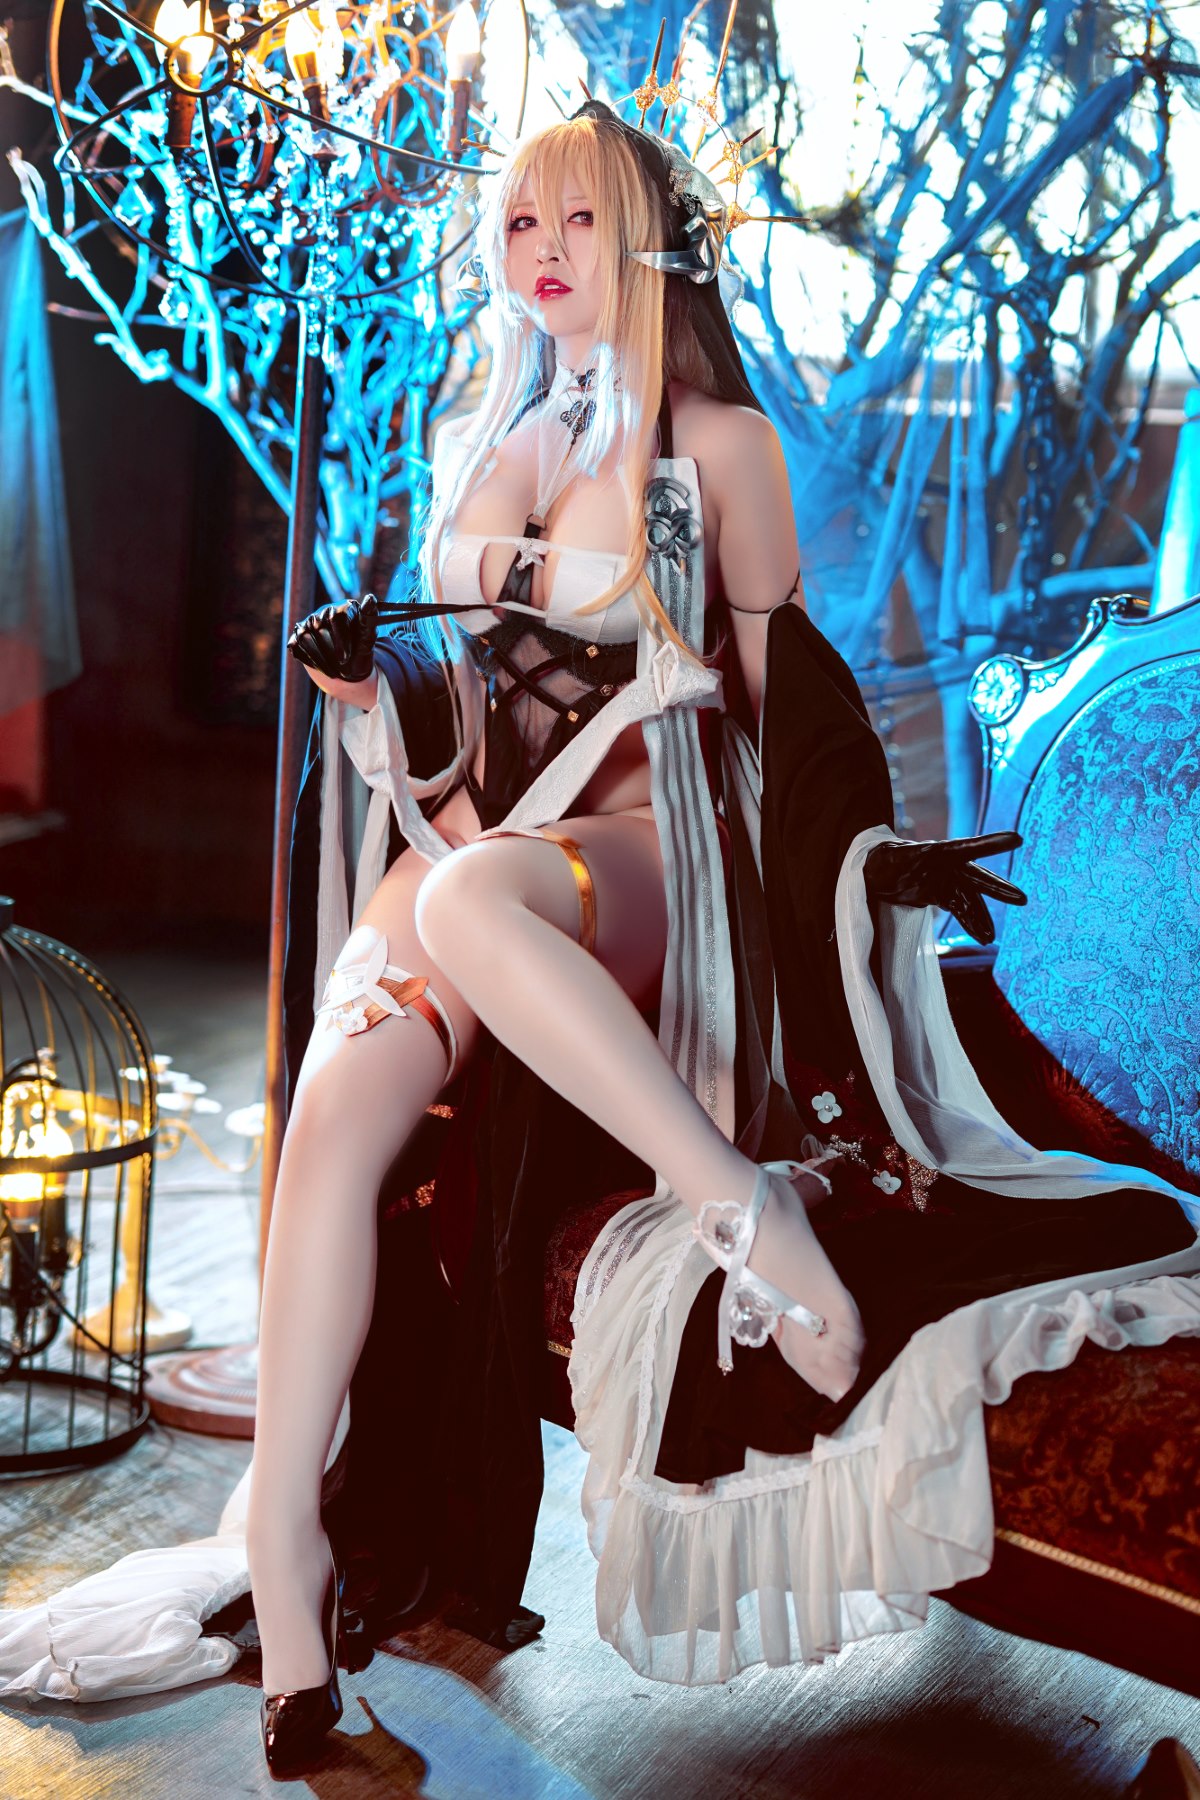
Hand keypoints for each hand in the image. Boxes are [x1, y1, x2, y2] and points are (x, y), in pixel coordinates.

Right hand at [287, 593, 377, 682]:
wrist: (349, 662)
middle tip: (344, 672)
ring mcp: (308, 623)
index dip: (340, 640)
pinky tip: (323, 669)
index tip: (346, 658)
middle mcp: (323, 612)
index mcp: (343, 608)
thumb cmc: (360, 646)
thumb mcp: (368, 637)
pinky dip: (309, 660)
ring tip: (334, 674)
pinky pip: (296, 646)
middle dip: (331, 653)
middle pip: (319, 628)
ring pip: (306, 638)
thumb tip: (370, 598)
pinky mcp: (297, 636)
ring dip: (320, 660)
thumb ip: (370, 619)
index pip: (336, 617)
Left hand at [863, 831, 1026, 945]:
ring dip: (981, 918)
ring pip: (970, 900)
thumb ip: (897, 858)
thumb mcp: (891, 857)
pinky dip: (971, 923)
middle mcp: (949, 865)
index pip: (968, 847)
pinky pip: (961, 910)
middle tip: (1021, 899)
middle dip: (998, 890)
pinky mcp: (942, 895)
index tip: (1017, 839)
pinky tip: (983, 937)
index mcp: (939, 851)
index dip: (991, 844)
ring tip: (990, 937)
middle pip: (977, 879)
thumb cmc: (884, 858)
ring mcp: (947, 881)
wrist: (875, 870)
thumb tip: (892, 857)